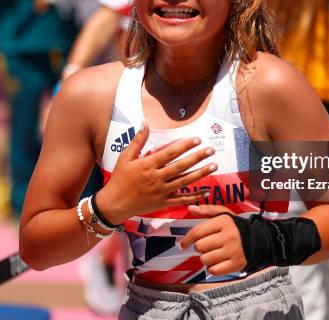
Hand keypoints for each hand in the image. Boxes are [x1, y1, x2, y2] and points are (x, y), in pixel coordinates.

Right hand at [96, 123, 217, 223]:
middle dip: (197, 157)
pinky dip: (195, 196)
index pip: (170, 153)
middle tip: (211, 150)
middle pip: (181, 166)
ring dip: (201, 174)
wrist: (114, 204)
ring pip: (184, 182)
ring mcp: (161, 192)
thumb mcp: (125, 158)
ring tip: (214, 166)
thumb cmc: (119, 179)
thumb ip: (138, 141)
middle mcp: (156, 178)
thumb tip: (146, 124)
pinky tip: (207, 192)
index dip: (184, 146)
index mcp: (147, 165)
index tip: (197, 139)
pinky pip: (182, 200)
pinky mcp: (163, 203)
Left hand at [179, 205, 246, 275]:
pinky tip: (217, 262)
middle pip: (199, 247)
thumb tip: (190, 209)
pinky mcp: (236, 264)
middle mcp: (228, 236)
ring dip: (205, 258)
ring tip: (212, 253)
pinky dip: (212, 268)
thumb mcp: (223, 214)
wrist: (257, 240)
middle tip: (205, 246)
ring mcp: (233, 251)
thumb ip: (207, 210)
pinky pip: (214, 271)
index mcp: (223, 222)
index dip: (186, 239)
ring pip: (205, 260)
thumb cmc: (234, 226)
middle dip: (199, 247)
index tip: (183, 244)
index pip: (197, 232)